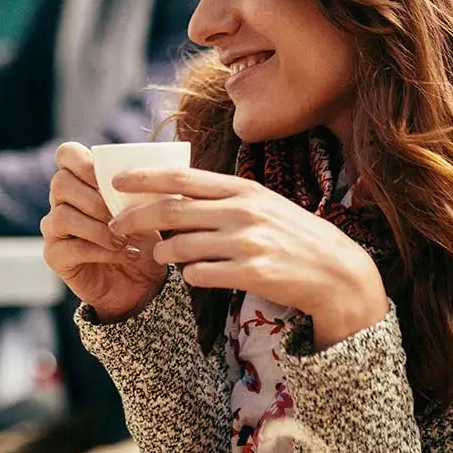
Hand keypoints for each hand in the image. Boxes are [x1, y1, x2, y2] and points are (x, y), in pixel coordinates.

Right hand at [41, 142, 167, 321]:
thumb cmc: (141, 237)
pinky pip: (71, 247)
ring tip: (125, 239)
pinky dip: (101, 250)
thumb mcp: (147, 208)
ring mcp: (54, 229)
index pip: (66, 154)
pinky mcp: (55, 256)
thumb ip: (138, 187)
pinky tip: (124, 253)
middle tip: (121, 216)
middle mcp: (60, 201)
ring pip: (63, 216)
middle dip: (95, 200)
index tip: (110, 179)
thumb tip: (142, 172)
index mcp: (80, 180)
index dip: (83, 161)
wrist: (141, 281)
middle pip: (60, 183)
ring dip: (99, 228)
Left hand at [107, 168, 387, 348]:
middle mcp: (243, 210)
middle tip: (115, 226)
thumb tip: (176, 192)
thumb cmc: (293, 236)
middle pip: (171, 210)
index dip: (144, 179)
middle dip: (135, 218)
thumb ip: (223, 197)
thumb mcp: (262, 204)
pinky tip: (192, 275)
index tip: (115, 182)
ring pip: (181, 245)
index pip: (181, 178)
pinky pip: (202, 274)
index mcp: (242, 189)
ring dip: (161, 252)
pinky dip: (190, 275)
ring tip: (157, 256)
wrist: (336, 272)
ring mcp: (248, 241)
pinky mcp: (253, 272)